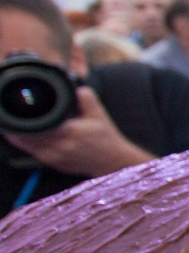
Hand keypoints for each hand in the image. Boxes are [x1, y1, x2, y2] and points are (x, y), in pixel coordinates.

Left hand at [4, 87, 153, 178]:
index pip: (38, 128)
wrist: (113, 161)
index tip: (14, 115)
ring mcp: (56, 158)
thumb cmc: (106, 138)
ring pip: (28, 148)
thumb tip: (76, 88)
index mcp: (70, 132)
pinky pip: (35, 154)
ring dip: (19, 139)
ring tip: (12, 129)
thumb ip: (87, 99)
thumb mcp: (99, 115)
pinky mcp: (55, 164)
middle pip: (28, 139)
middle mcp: (61, 147)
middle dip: (16, 131)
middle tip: (7, 120)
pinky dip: (28, 146)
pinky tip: (25, 138)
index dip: (22, 123)